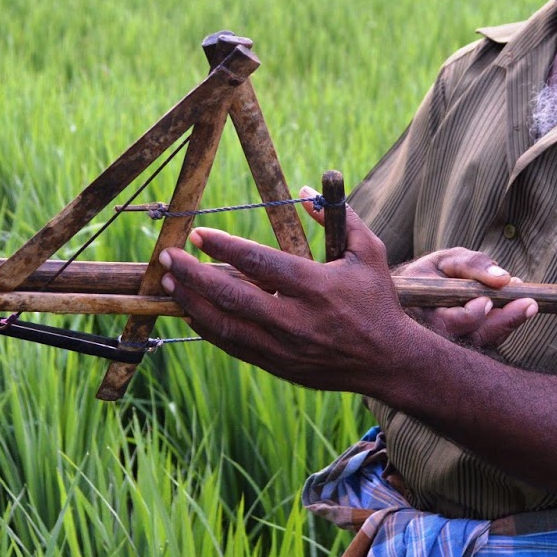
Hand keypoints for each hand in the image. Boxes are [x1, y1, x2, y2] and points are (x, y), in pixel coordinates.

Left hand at [158, 200, 418, 394]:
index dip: (224, 247)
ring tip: (169, 281)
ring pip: (224, 324)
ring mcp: (282, 347)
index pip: (258, 263)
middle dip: (193, 275)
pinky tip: (191, 311)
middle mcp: (294, 319)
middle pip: (230, 295)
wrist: (388, 361)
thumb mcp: (367, 252)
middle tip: (168, 256)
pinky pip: (232, 345)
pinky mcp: (277, 365)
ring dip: (191, 301)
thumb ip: (338, 217)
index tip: (197, 234)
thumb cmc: (377, 300)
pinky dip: (207, 327)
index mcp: (315, 286)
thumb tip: (303, 191)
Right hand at [393, 249, 536, 347]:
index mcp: (423, 314)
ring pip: (484, 342)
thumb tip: (504, 278)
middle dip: (503, 321)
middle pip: (473, 338)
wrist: (417, 293)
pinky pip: (488, 343)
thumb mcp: (447, 259)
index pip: (449, 323)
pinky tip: (516, 309)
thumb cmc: (431, 272)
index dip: (472, 314)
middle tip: (530, 303)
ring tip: (528, 303)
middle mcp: (435, 337)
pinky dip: (504, 326)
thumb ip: (473, 264)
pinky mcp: (466, 349)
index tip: (488, 300)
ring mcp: (451, 347)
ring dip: (508, 323)